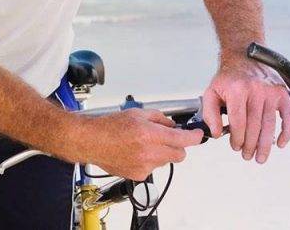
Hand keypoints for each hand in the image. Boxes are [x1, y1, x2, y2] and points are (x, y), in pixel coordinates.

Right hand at [77, 109, 204, 180]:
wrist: (91, 141)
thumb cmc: (109, 126)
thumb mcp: (137, 113)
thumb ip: (159, 118)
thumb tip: (172, 125)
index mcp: (149, 134)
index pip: (183, 139)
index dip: (194, 137)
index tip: (198, 135)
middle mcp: (149, 152)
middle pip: (179, 154)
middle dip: (177, 146)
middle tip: (167, 138)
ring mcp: (145, 166)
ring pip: (166, 161)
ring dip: (161, 153)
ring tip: (142, 144)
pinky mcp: (139, 175)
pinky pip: (153, 168)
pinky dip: (149, 161)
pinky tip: (135, 153)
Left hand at [200, 57, 289, 163]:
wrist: (243, 56)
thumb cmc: (227, 79)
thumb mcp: (211, 92)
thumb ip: (210, 113)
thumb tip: (216, 134)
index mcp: (237, 90)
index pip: (238, 122)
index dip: (237, 138)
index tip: (235, 147)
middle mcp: (255, 90)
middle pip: (254, 126)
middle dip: (250, 145)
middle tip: (247, 156)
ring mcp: (271, 92)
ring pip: (270, 125)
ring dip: (266, 145)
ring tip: (260, 157)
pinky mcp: (282, 93)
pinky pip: (288, 117)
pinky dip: (286, 132)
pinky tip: (280, 144)